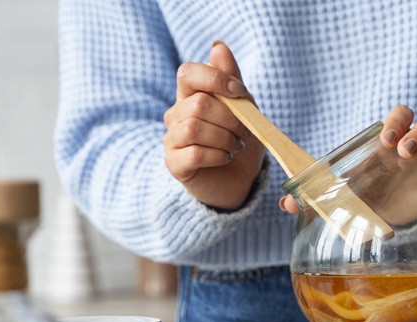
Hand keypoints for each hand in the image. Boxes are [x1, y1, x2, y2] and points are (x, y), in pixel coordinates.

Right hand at [163, 42, 264, 210]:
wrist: (239, 179)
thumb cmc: (238, 139)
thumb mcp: (243, 106)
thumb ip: (230, 78)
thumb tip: (217, 46)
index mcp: (190, 95)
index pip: (188, 73)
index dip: (215, 78)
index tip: (240, 93)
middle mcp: (175, 115)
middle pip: (198, 104)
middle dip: (230, 117)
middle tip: (244, 132)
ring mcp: (172, 140)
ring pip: (194, 128)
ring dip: (224, 137)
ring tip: (236, 146)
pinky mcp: (174, 164)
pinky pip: (194, 153)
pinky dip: (217, 155)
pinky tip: (226, 157)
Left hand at [278, 105, 416, 213]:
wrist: (387, 215)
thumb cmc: (364, 196)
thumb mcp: (342, 198)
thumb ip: (316, 198)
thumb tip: (286, 204)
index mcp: (389, 145)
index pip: (398, 117)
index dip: (397, 123)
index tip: (388, 141)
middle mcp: (415, 149)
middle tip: (407, 152)